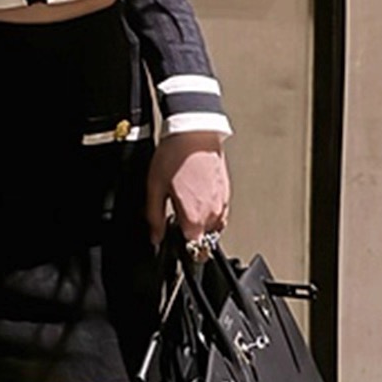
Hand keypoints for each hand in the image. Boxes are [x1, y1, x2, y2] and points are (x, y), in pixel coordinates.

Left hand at [146, 130, 229, 251]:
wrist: (194, 133)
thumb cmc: (175, 156)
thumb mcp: (155, 187)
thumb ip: (154, 216)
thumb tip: (155, 236)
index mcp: (195, 217)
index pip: (194, 248)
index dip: (181, 246)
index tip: (174, 238)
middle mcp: (212, 214)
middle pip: (203, 238)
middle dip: (190, 232)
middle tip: (177, 215)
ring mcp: (222, 203)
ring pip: (214, 226)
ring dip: (202, 222)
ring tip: (187, 203)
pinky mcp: (227, 192)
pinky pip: (221, 212)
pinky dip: (210, 210)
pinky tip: (197, 195)